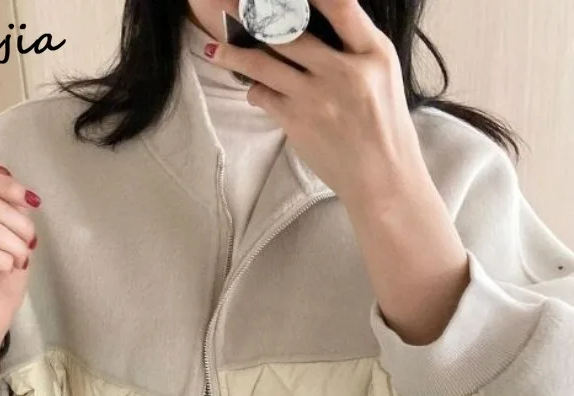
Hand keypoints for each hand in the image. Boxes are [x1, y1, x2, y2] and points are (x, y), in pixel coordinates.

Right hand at [0, 166, 40, 349]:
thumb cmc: (1, 275)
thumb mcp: (12, 233)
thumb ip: (8, 204)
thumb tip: (4, 170)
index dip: (7, 186)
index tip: (32, 202)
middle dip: (21, 226)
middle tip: (28, 247)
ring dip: (16, 248)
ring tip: (19, 261)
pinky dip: (6, 261)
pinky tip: (6, 269)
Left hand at [205, 0, 429, 209]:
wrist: (381, 177)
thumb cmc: (382, 125)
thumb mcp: (382, 74)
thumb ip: (354, 45)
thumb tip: (313, 20)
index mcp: (373, 51)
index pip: (341, 5)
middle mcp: (344, 69)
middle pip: (289, 30)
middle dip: (254, 14)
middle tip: (228, 4)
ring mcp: (317, 96)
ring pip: (262, 64)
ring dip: (233, 54)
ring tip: (214, 49)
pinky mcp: (297, 121)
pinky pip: (263, 96)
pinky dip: (255, 91)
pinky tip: (256, 91)